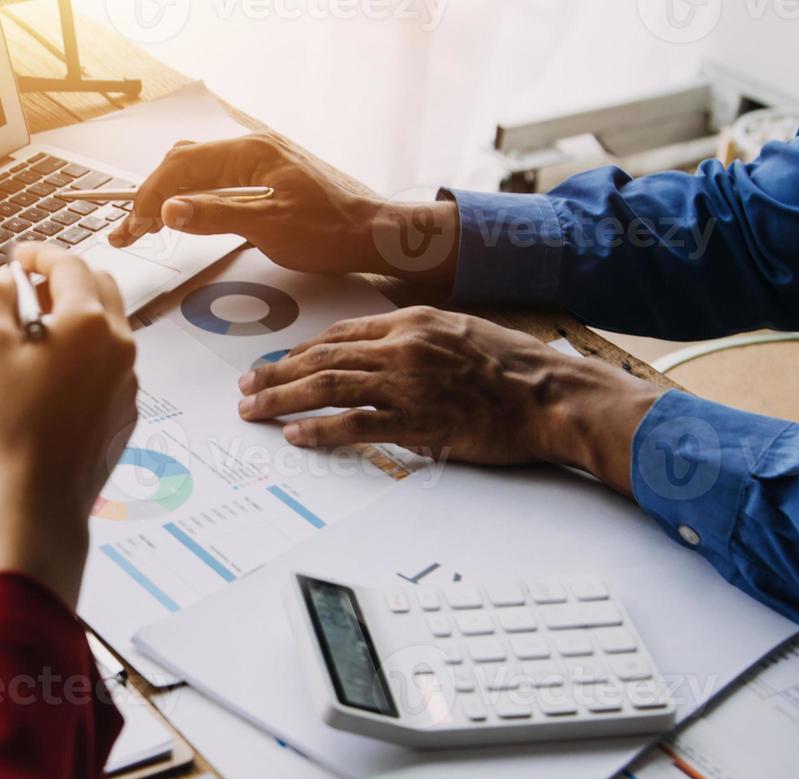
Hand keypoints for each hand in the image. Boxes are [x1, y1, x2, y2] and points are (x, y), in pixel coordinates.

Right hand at [0, 245, 138, 605]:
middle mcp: (120, 345)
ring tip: (34, 333)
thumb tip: (4, 279)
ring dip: (75, 316)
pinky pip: (108, 364)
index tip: (18, 255)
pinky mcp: (126, 408)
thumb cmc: (14, 427)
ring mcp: (129, 378)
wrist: (42, 497)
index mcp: (89, 322)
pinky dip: (83, 353)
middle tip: (27, 288)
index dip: (38, 253)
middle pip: (99, 287)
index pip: (68, 264)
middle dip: (64, 279)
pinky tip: (50, 376)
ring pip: (107, 326)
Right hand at [106, 132, 460, 283]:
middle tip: (127, 232)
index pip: (184, 165)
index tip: (131, 226)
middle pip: (185, 163)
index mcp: (253, 151)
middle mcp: (254, 147)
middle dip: (151, 195)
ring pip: (198, 171)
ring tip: (142, 227)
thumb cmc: (332, 232)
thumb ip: (216, 215)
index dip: (151, 196)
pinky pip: (217, 180)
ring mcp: (261, 161)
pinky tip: (180, 217)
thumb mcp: (270, 227)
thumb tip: (167, 210)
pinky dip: (191, 199)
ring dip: (168, 197)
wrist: (378, 236)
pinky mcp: (268, 178)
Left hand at [235, 307, 662, 494]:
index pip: (341, 334)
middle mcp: (404, 348)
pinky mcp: (419, 423)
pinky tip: (295, 436)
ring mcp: (409, 385)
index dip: (301, 351)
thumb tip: (384, 352)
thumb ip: (419, 339)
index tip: (276, 365)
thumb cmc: (516, 367)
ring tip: (253, 411)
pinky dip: (321, 430)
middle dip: (276, 374)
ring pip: (328, 387)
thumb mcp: (462, 332)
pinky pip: (357, 425)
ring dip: (283, 399)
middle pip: (322, 359)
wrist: (552, 394)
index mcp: (413, 322)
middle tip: (246, 389)